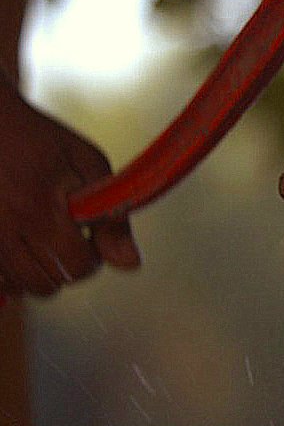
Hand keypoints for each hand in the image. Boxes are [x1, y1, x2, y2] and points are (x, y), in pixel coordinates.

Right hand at [0, 85, 138, 297]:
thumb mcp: (87, 163)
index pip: (78, 266)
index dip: (95, 257)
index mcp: (41, 210)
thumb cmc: (39, 139)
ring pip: (17, 286)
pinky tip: (20, 250)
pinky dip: (8, 274)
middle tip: (68, 244)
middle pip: (46, 285)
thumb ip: (112, 216)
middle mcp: (6, 229)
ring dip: (37, 275)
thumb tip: (130, 264)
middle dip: (66, 270)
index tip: (92, 238)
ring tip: (44, 246)